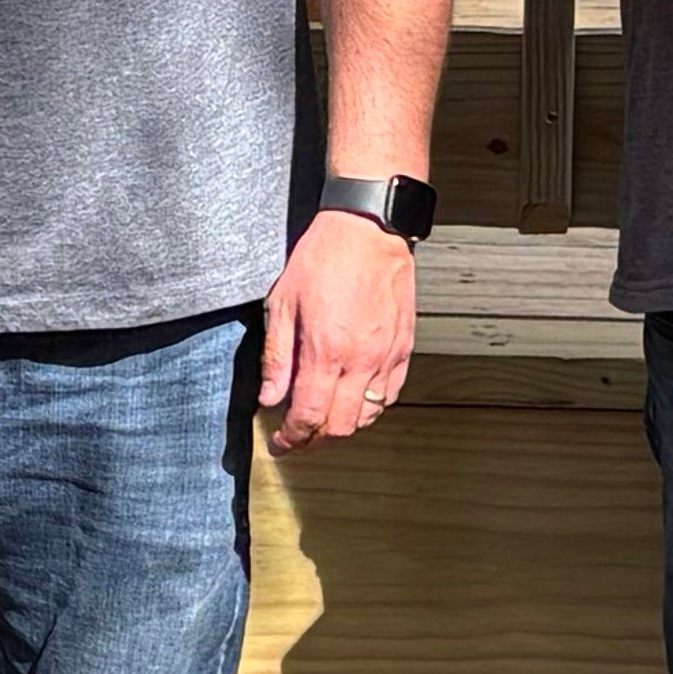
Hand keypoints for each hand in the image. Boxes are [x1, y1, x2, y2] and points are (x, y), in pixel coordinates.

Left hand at [260, 211, 416, 453]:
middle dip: (314, 441)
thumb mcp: (283, 302)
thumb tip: (269, 397)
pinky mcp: (403, 348)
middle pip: (340, 427)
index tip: (280, 443)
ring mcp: (386, 356)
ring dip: (342, 427)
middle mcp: (361, 359)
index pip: (309, 416)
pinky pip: (389, 395)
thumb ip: (277, 356)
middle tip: (297, 438)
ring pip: (367, 417)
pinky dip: (369, 408)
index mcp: (326, 350)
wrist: (368, 230)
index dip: (291, 439)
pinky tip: (352, 401)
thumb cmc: (324, 257)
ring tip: (322, 421)